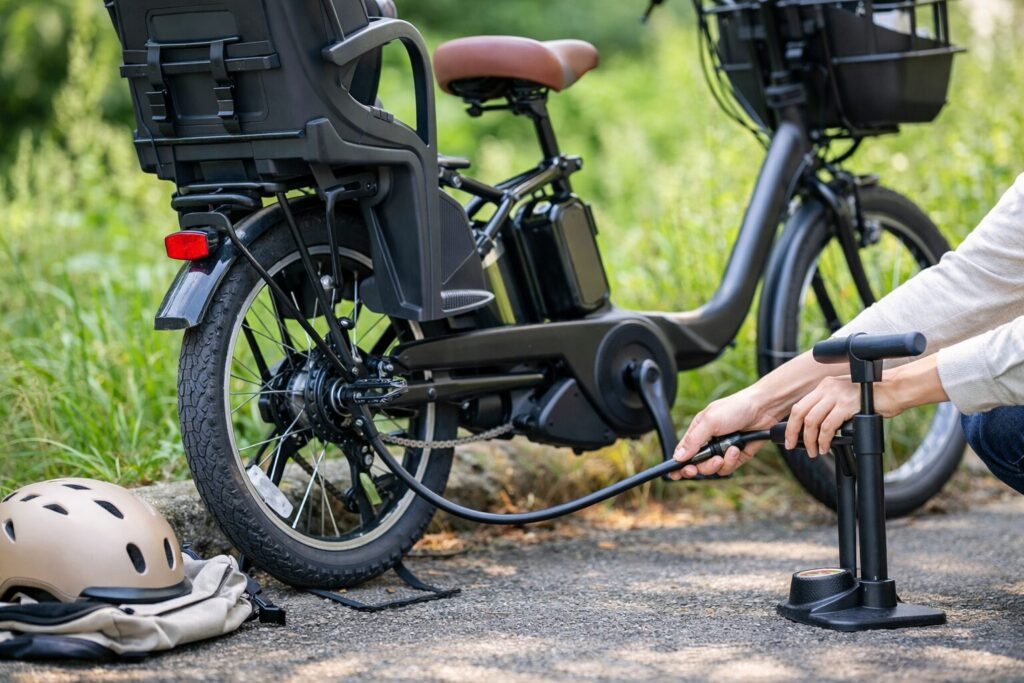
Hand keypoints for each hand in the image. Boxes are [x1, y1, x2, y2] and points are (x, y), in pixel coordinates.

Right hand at [671, 388, 779, 479]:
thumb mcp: (710, 421)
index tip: (675, 474)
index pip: (683, 451)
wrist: (764, 408)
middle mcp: (709, 442)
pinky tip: (736, 449)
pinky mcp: (737, 456)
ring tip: (727, 451)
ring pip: (714, 469)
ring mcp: (723, 450)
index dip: (679, 464)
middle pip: (698, 465)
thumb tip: (678, 456)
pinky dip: (732, 461)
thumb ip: (693, 440)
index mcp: (698, 431)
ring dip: (719, 463)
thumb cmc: (735, 408)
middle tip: (697, 469)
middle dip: (700, 467)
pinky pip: (729, 467)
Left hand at [784, 374, 906, 456]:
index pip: (800, 406)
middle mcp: (828, 388)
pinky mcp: (848, 405)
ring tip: (814, 451)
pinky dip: (824, 440)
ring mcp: (837, 395)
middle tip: (793, 447)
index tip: (790, 438)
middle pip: (800, 413)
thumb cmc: (874, 398)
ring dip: (810, 440)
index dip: (792, 424)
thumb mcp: (846, 399)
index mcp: (825, 386)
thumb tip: (817, 430)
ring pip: (812, 421)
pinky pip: (828, 427)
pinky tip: (826, 447)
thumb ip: (831, 408)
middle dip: (794, 433)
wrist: (896, 389)